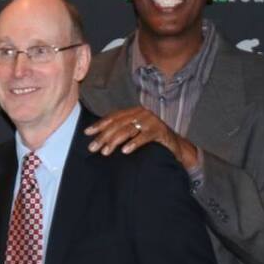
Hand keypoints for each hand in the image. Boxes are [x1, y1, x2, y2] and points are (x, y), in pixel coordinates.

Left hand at [84, 105, 199, 169]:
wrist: (176, 145)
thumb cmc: (151, 140)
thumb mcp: (135, 133)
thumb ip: (121, 131)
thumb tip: (99, 139)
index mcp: (134, 112)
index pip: (113, 117)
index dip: (99, 124)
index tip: (87, 133)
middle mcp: (141, 113)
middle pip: (118, 124)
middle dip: (103, 136)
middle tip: (93, 148)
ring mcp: (151, 121)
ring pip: (128, 130)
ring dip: (114, 141)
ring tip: (105, 152)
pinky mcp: (160, 131)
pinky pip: (144, 137)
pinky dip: (134, 144)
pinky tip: (125, 151)